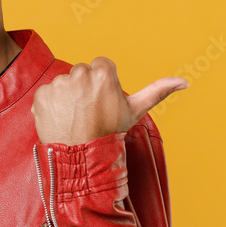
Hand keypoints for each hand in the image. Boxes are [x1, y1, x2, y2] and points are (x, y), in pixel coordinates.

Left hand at [32, 57, 187, 144]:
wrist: (82, 160)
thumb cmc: (110, 133)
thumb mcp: (135, 111)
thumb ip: (158, 90)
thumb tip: (185, 81)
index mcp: (103, 73)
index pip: (101, 66)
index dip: (103, 84)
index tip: (103, 102)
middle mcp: (79, 74)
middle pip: (82, 72)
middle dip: (85, 88)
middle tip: (90, 112)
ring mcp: (58, 85)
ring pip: (64, 83)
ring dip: (68, 97)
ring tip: (76, 118)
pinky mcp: (41, 96)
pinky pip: (46, 94)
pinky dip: (51, 106)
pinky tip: (62, 120)